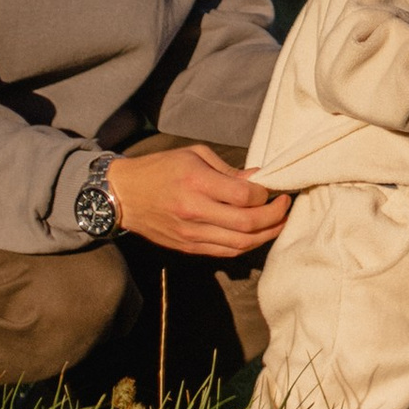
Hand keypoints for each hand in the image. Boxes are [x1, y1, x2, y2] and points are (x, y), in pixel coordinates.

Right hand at [104, 141, 290, 257]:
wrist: (123, 195)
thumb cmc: (160, 168)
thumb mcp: (194, 155)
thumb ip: (228, 170)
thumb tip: (259, 179)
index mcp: (196, 183)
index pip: (244, 197)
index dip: (266, 196)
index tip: (273, 189)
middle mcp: (194, 212)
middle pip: (247, 225)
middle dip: (274, 218)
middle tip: (285, 207)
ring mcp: (190, 234)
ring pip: (239, 244)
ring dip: (265, 236)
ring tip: (279, 223)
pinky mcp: (187, 247)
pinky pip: (224, 252)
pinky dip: (245, 246)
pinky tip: (256, 235)